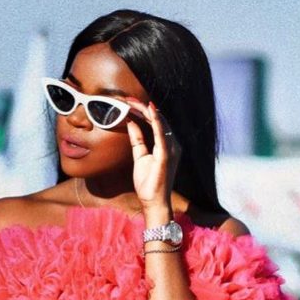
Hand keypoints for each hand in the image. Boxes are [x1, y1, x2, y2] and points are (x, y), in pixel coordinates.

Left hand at [125, 98, 180, 212]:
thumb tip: (131, 123)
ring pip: (160, 122)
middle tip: (127, 98)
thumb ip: (137, 140)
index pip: (155, 122)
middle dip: (142, 107)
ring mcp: (171, 148)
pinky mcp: (166, 154)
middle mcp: (172, 144)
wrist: (153, 201)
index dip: (142, 111)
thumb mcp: (139, 156)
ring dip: (146, 110)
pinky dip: (156, 120)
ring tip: (132, 101)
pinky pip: (161, 133)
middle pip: (158, 119)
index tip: (128, 103)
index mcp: (166, 144)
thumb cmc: (148, 182)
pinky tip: (149, 110)